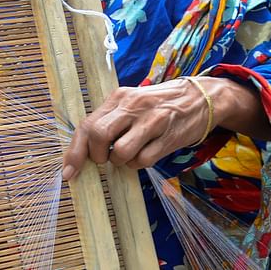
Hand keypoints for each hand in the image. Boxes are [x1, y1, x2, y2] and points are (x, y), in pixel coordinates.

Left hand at [62, 78, 210, 178]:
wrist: (201, 98)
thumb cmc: (157, 105)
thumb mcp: (131, 103)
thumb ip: (109, 120)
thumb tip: (84, 149)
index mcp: (118, 97)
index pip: (87, 124)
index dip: (75, 151)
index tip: (69, 172)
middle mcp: (132, 106)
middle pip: (99, 135)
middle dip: (98, 155)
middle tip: (106, 159)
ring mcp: (151, 121)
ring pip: (122, 152)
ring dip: (121, 162)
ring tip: (130, 154)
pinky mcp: (169, 136)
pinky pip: (144, 160)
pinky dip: (140, 164)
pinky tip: (147, 152)